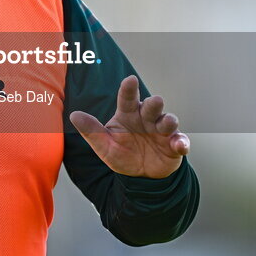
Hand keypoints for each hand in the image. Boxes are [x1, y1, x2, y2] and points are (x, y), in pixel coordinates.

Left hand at [69, 75, 189, 178]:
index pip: (128, 99)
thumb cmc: (123, 154)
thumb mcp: (105, 146)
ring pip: (168, 120)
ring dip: (169, 120)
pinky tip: (180, 146)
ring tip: (167, 123)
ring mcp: (162, 131)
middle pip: (151, 106)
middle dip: (154, 103)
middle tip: (154, 101)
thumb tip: (74, 116)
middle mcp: (147, 119)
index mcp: (128, 115)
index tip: (130, 80)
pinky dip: (182, 142)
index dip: (129, 89)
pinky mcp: (175, 145)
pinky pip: (181, 141)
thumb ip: (92, 131)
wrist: (142, 176)